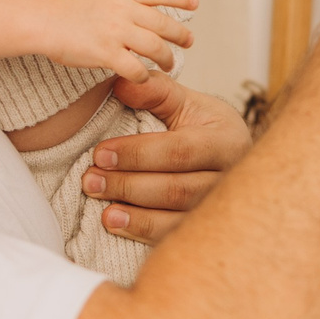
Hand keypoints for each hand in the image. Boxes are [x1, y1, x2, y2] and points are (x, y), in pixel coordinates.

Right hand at [34, 0, 199, 79]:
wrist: (43, 20)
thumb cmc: (68, 9)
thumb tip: (145, 7)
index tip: (195, 3)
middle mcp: (124, 9)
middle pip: (164, 23)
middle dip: (181, 35)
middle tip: (188, 42)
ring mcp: (116, 31)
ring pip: (156, 47)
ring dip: (167, 58)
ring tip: (170, 64)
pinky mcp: (106, 53)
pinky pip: (136, 68)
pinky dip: (144, 75)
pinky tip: (144, 77)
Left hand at [84, 73, 252, 244]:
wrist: (227, 155)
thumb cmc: (203, 126)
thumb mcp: (185, 102)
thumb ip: (155, 92)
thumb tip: (121, 83)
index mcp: (225, 141)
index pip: (179, 151)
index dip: (137, 154)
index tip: (100, 154)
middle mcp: (229, 178)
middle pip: (176, 189)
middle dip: (128, 185)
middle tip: (90, 180)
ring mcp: (219, 208)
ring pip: (176, 218)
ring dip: (134, 215)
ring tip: (101, 209)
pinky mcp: (205, 227)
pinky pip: (174, 235)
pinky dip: (142, 231)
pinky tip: (116, 224)